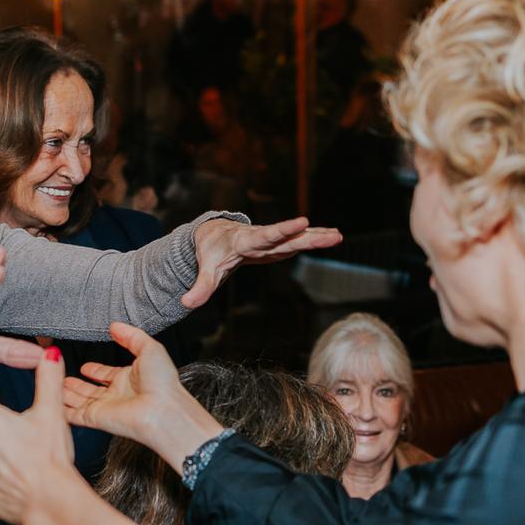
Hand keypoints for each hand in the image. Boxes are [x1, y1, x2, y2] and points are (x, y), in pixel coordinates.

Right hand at [63, 323, 222, 472]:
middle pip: (91, 389)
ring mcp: (106, 407)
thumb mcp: (150, 348)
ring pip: (80, 401)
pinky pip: (75, 415)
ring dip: (66, 394)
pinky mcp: (96, 418)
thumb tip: (115, 326)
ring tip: (53, 385)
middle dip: (76, 384)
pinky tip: (54, 403)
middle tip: (61, 377)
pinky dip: (63, 411)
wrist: (163, 411)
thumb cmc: (162, 384)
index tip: (85, 366)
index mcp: (130, 379)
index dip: (96, 370)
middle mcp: (117, 394)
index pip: (107, 374)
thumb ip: (131, 336)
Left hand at [183, 217, 341, 308]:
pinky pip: (296, 240)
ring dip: (316, 235)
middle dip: (309, 235)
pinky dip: (313, 237)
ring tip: (337, 235)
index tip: (302, 222)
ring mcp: (270, 240)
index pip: (266, 236)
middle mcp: (261, 238)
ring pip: (296, 237)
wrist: (213, 235)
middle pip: (288, 237)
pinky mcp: (276, 244)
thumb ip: (199, 288)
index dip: (284, 230)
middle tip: (332, 234)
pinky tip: (331, 236)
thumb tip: (186, 303)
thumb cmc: (210, 252)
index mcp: (245, 242)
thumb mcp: (205, 271)